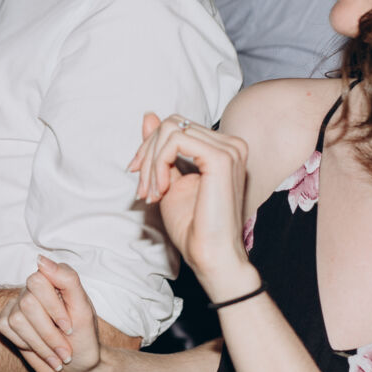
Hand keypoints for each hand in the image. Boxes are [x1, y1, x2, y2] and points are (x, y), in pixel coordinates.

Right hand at [0, 257, 115, 371]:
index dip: (52, 307)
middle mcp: (34, 288)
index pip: (38, 280)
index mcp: (54, 280)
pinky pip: (6, 328)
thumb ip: (67, 280)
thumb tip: (40, 260)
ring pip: (16, 320)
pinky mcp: (8, 321)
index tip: (68, 327)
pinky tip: (41, 350)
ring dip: (40, 344)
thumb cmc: (84, 339)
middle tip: (65, 350)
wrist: (78, 369)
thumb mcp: (84, 311)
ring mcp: (19, 304)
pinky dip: (27, 345)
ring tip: (57, 355)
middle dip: (48, 333)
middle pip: (27, 303)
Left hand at [129, 113, 257, 299]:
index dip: (150, 148)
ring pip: (171, 130)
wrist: (211, 257)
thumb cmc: (194, 227)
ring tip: (151, 193)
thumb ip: (160, 148)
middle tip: (143, 190)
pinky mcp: (221, 158)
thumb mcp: (168, 179)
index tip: (139, 179)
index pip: (177, 126)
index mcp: (223, 148)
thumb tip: (148, 115)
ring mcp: (229, 149)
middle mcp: (231, 144)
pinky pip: (175, 140)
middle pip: (172, 124)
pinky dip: (159, 164)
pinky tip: (161, 190)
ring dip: (151, 163)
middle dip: (147, 154)